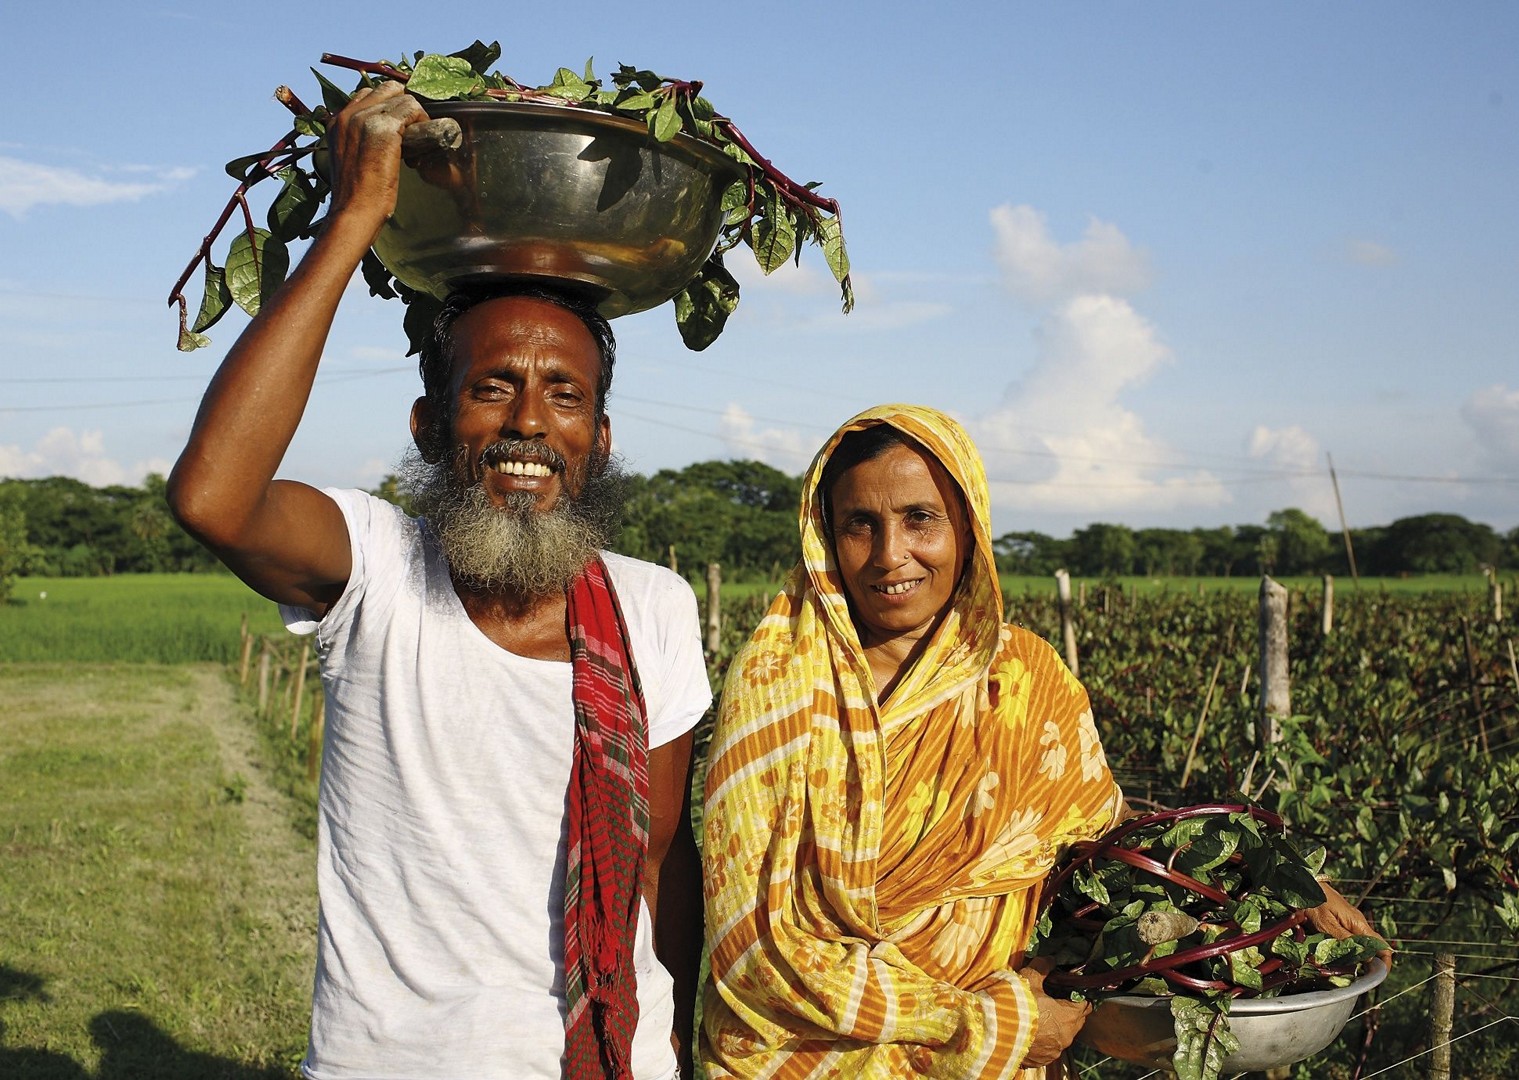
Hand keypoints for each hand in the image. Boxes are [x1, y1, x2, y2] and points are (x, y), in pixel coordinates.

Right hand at [326, 81, 429, 234]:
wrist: (354, 211)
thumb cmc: (355, 195)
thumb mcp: (349, 159)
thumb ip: (359, 141)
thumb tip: (382, 137)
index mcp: (336, 121)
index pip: (367, 96)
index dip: (388, 108)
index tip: (399, 129)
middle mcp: (347, 114)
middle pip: (385, 90)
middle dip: (402, 106)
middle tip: (411, 133)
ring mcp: (364, 118)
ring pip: (400, 96)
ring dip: (413, 115)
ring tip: (415, 141)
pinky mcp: (384, 128)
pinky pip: (411, 108)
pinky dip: (421, 121)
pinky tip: (420, 144)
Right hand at [1018, 956, 1089, 1067]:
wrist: (992, 1032)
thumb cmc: (1015, 1003)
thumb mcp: (1028, 978)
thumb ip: (1042, 967)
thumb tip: (1050, 959)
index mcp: (1068, 1017)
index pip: (1085, 1004)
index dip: (1077, 995)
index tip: (1066, 989)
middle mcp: (1065, 1038)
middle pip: (1074, 1021)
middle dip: (1066, 1010)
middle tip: (1051, 999)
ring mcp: (1052, 1052)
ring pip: (1060, 1036)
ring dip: (1053, 1027)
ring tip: (1036, 1016)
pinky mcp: (1038, 1061)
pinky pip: (1046, 1049)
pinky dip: (1041, 1040)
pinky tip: (1027, 1031)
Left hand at [1307, 880, 1393, 968]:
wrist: (1301, 882)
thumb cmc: (1313, 901)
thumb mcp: (1326, 924)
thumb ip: (1344, 940)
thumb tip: (1365, 958)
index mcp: (1359, 924)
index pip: (1381, 946)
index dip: (1384, 963)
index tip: (1376, 977)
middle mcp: (1358, 923)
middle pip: (1371, 948)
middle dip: (1366, 963)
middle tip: (1353, 975)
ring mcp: (1349, 921)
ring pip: (1358, 944)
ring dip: (1353, 956)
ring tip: (1341, 967)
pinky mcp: (1340, 920)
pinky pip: (1347, 938)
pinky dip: (1344, 948)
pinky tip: (1333, 954)